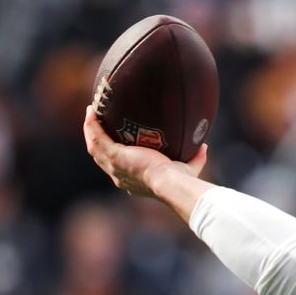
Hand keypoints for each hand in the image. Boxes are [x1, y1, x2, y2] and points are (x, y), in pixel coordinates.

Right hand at [83, 105, 206, 198]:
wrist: (169, 183)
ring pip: (94, 148)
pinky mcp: (113, 156)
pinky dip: (92, 125)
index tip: (117, 144)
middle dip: (97, 141)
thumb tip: (204, 146)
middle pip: (101, 157)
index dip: (114, 157)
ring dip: (90, 130)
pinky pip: (97, 138)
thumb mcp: (188, 168)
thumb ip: (195, 157)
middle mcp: (119, 176)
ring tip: (91, 114)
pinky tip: (91, 111)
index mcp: (133, 181)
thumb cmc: (179, 181)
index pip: (119, 169)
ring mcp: (114, 167)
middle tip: (97, 124)